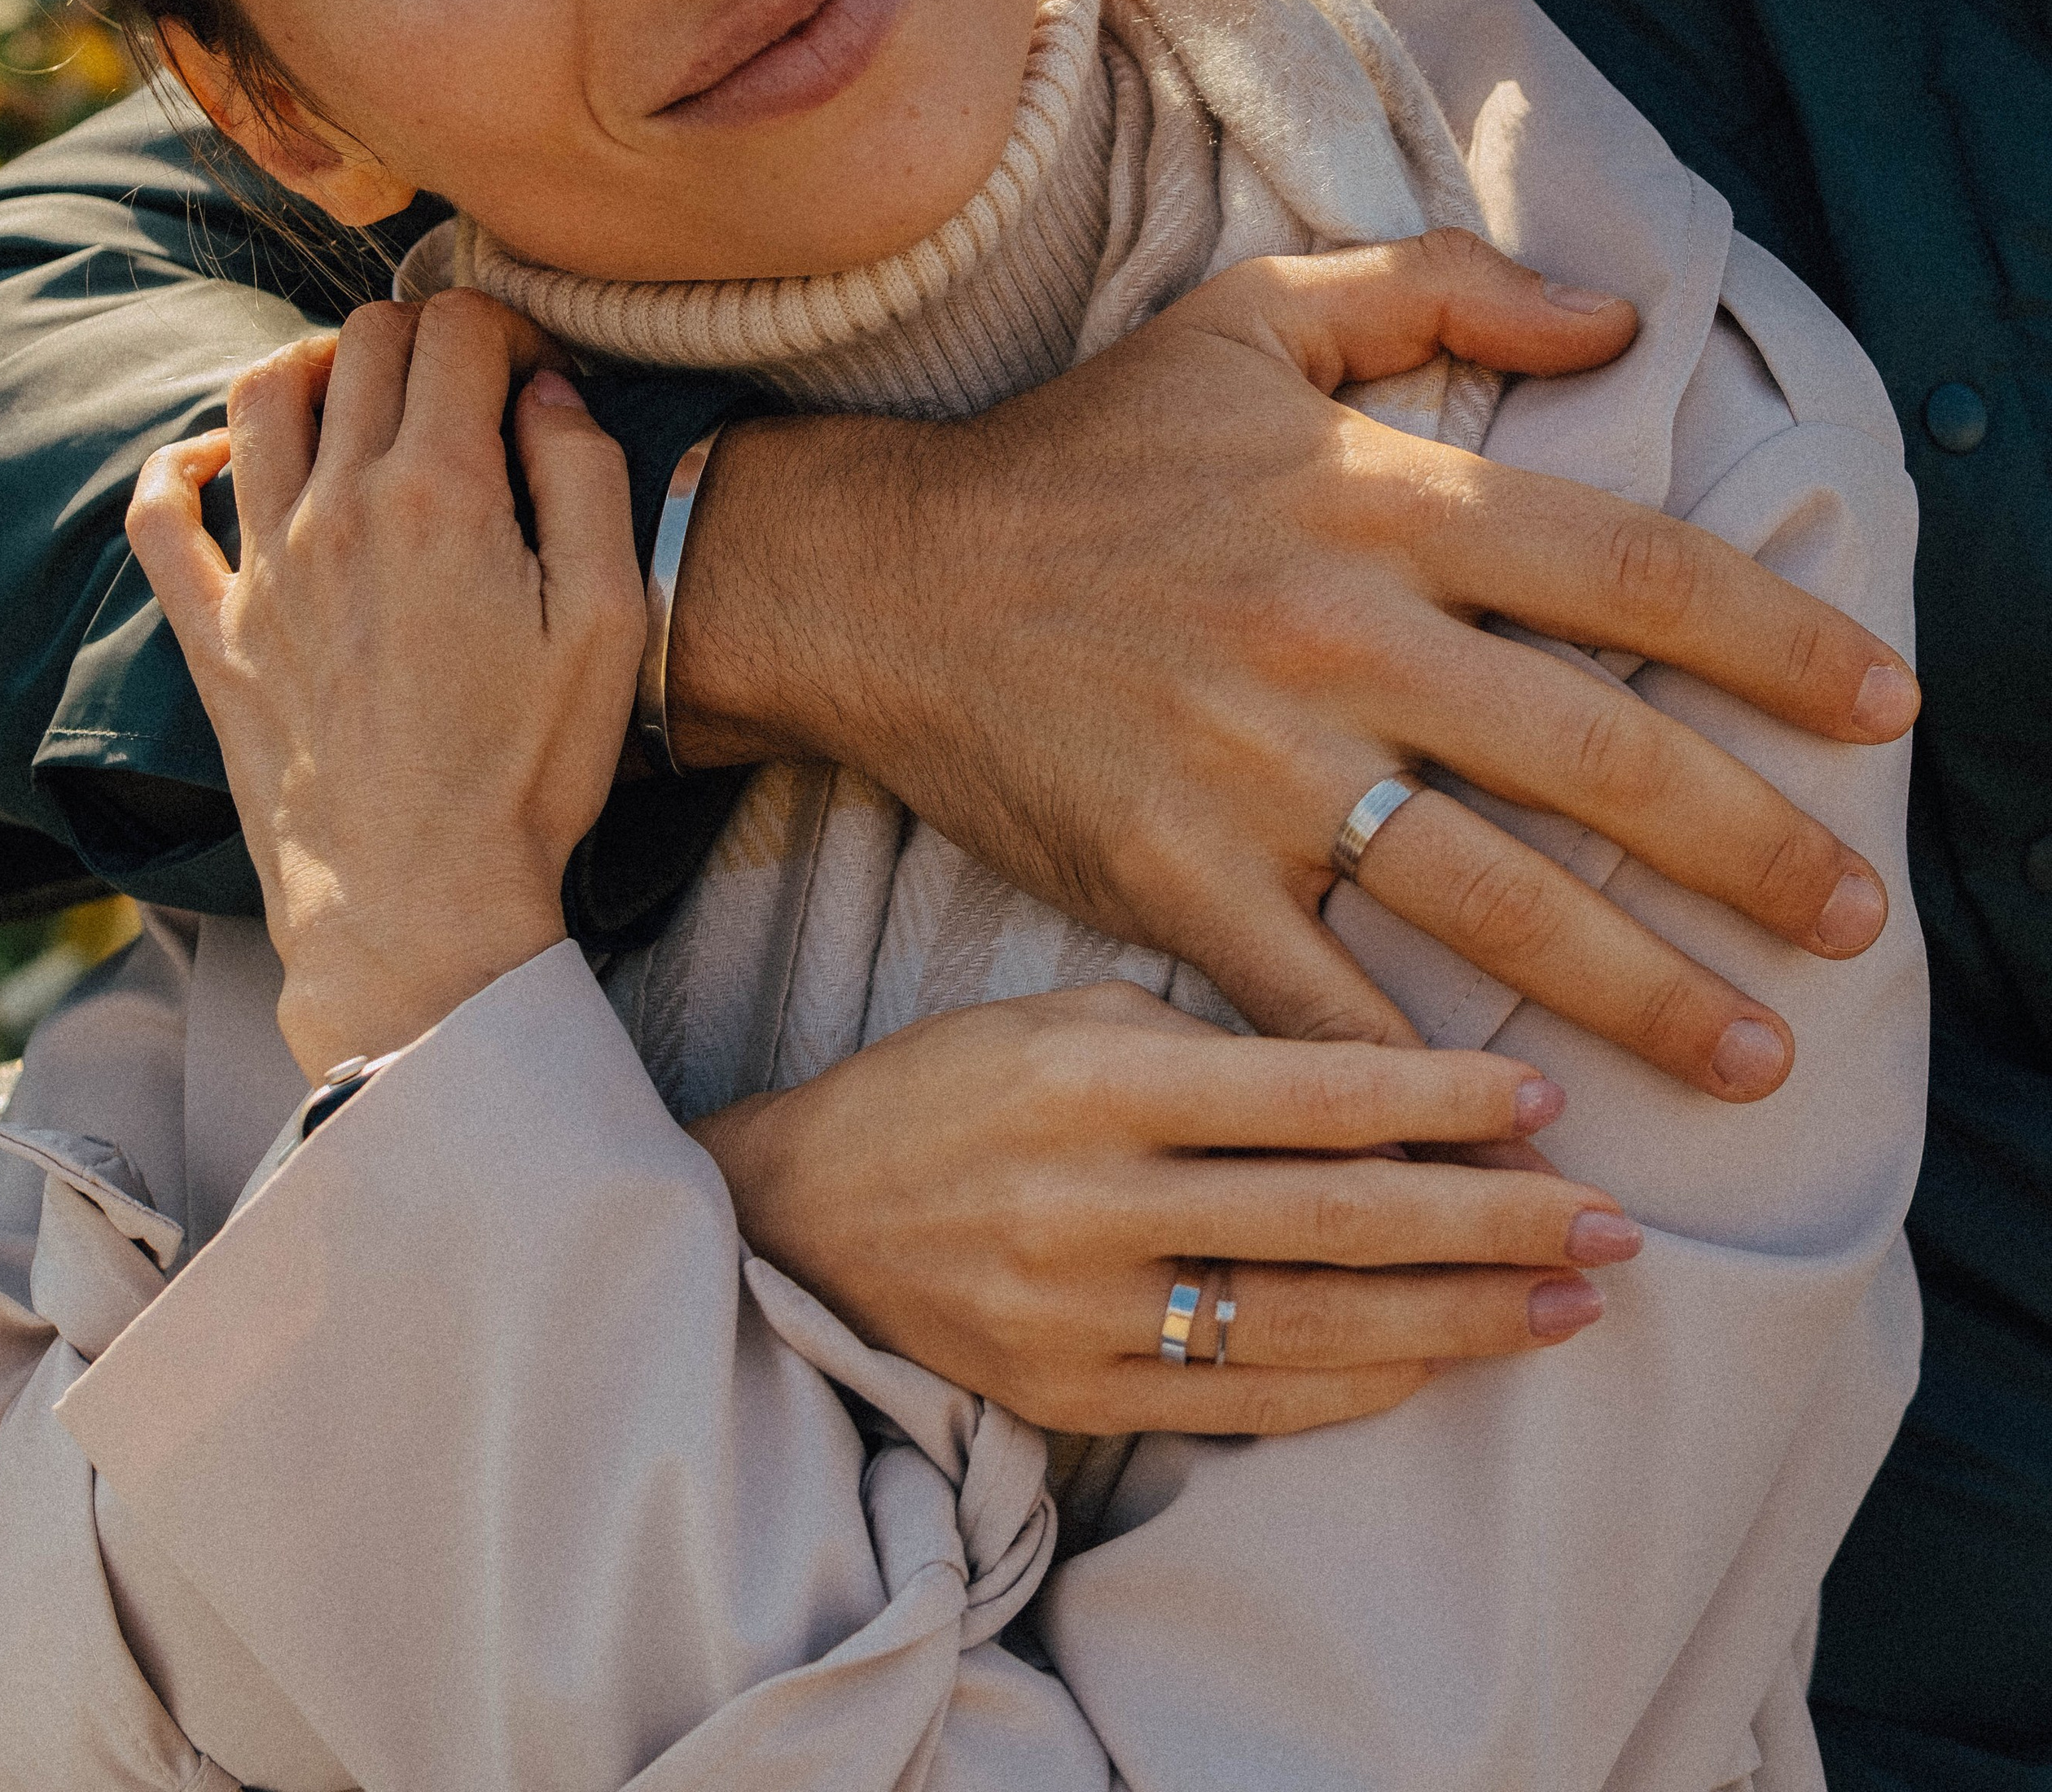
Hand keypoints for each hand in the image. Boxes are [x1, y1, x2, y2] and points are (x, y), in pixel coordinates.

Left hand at [126, 293, 645, 1078]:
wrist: (419, 903)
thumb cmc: (526, 772)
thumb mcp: (606, 620)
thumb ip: (588, 479)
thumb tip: (547, 390)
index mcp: (440, 494)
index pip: (459, 331)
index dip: (510, 327)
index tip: (537, 374)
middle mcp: (338, 507)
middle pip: (365, 342)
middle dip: (428, 336)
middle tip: (470, 388)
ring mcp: (264, 567)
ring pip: (261, 394)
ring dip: (318, 367)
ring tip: (364, 399)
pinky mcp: (216, 631)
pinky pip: (160, 514)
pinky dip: (181, 465)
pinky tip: (226, 464)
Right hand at [668, 230, 1915, 1097]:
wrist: (877, 574)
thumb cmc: (1083, 447)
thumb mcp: (1252, 319)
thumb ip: (1440, 290)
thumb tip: (1616, 317)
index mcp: (1371, 498)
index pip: (1626, 567)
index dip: (1777, 639)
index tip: (1886, 708)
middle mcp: (1334, 635)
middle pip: (1599, 753)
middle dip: (1755, 848)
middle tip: (1856, 919)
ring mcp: (1254, 773)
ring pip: (1497, 901)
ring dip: (1646, 992)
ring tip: (1755, 1053)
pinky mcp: (1174, 883)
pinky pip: (1328, 1006)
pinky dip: (1428, 1083)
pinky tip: (1524, 1138)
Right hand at [695, 982, 1635, 1432]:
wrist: (807, 1217)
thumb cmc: (961, 1084)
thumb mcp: (1075, 1015)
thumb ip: (1218, 1043)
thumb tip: (1392, 1085)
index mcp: (1094, 1079)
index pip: (1308, 1095)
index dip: (1440, 1102)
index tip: (1548, 1100)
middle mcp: (1089, 1203)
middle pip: (1332, 1224)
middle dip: (1489, 1226)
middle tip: (1614, 1223)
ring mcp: (1081, 1319)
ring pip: (1307, 1332)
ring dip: (1456, 1323)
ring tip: (1568, 1304)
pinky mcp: (1074, 1402)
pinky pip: (1245, 1406)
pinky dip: (1357, 1390)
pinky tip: (1443, 1364)